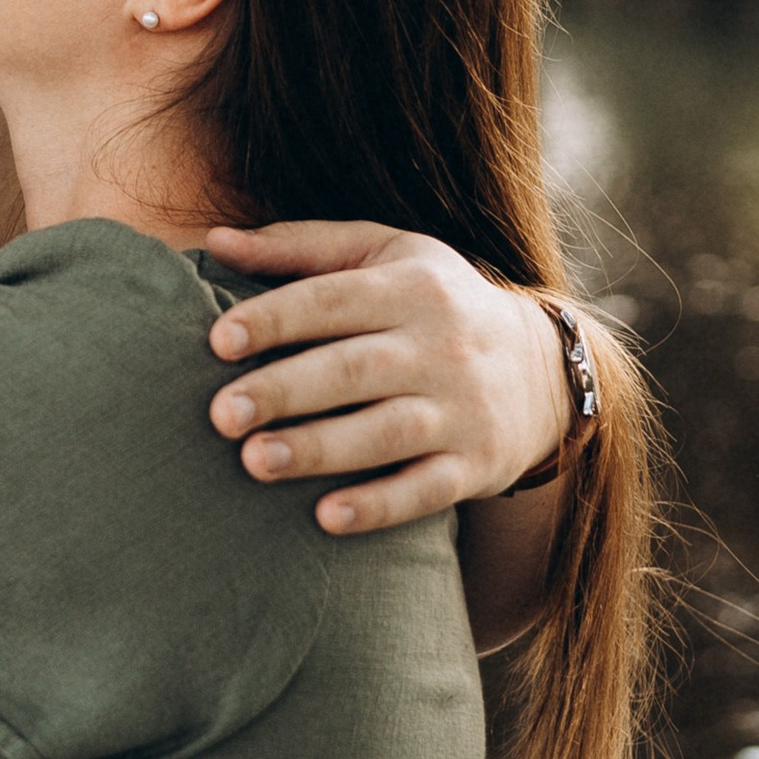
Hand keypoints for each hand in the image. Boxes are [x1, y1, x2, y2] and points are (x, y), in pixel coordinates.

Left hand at [201, 221, 566, 532]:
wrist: (545, 370)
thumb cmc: (434, 304)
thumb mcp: (385, 255)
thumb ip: (300, 247)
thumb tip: (212, 241)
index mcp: (411, 287)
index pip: (334, 299)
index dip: (275, 318)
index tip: (217, 341)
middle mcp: (441, 345)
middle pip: (354, 368)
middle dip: (284, 390)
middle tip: (220, 414)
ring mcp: (463, 409)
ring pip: (386, 431)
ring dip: (319, 449)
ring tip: (253, 461)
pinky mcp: (476, 466)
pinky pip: (427, 490)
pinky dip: (379, 505)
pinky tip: (326, 517)